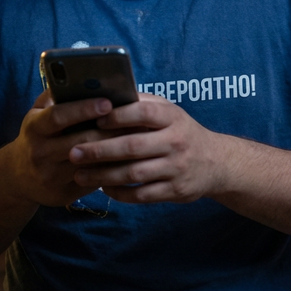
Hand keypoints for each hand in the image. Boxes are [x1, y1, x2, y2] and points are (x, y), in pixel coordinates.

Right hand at [6, 90, 128, 206]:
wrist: (19, 175)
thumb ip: (56, 96)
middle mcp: (39, 152)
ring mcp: (51, 176)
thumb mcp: (38, 114)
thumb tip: (83, 80)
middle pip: (80, 141)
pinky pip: (93, 181)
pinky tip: (130, 158)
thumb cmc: (38, 134)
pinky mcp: (63, 193)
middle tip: (136, 120)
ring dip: (116, 151)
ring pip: (90, 163)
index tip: (108, 102)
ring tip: (139, 137)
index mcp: (34, 127)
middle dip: (110, 131)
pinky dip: (113, 169)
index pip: (59, 116)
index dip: (84, 109)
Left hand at [67, 94, 228, 203]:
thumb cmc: (181, 132)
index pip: (144, 113)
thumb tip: (106, 95)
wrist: (216, 162)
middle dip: (99, 150)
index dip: (119, 115)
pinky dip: (120, 193)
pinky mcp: (175, 191)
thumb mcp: (170, 112)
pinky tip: (104, 189)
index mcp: (173, 118)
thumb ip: (143, 103)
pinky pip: (141, 195)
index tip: (95, 119)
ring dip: (103, 175)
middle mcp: (176, 142)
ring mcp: (177, 169)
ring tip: (80, 174)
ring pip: (134, 174)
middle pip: (133, 147)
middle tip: (74, 152)